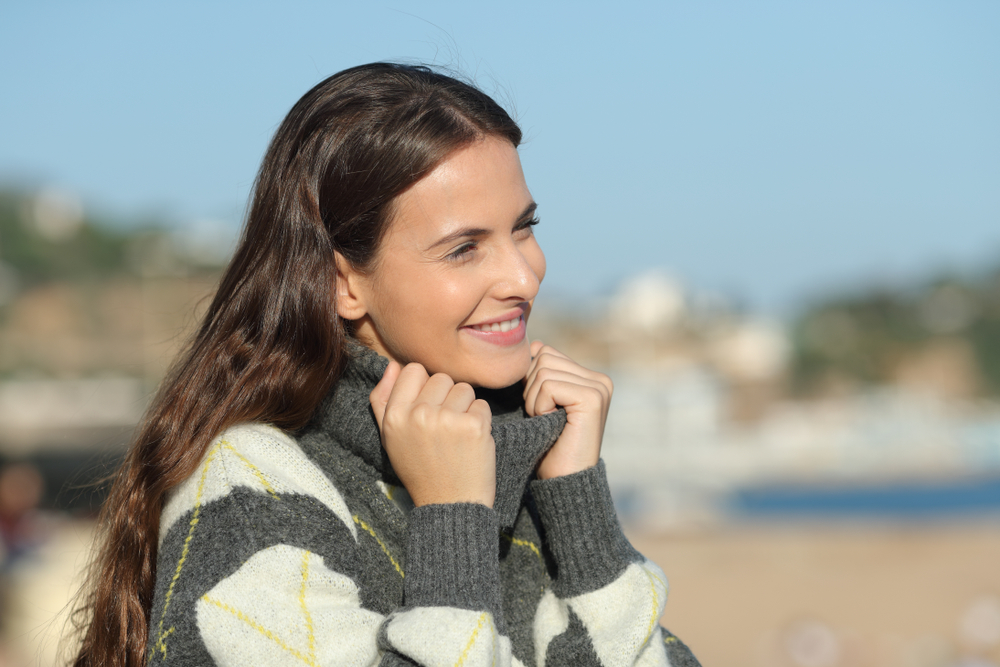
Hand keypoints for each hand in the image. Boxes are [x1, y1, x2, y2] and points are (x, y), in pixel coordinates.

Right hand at [370, 361, 495, 506]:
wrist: (449, 505)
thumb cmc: (420, 469)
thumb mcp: (391, 438)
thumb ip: (383, 400)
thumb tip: (392, 365)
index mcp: (394, 415)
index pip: (414, 370)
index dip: (425, 387)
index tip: (428, 409)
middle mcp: (418, 414)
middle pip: (441, 378)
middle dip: (447, 398)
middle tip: (444, 428)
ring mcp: (447, 419)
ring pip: (464, 389)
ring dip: (465, 408)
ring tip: (457, 435)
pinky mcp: (474, 426)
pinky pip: (481, 405)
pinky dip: (480, 420)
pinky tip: (470, 441)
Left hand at [523, 341, 612, 479]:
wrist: (562, 481)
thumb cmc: (547, 445)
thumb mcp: (541, 402)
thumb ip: (541, 372)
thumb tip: (535, 345)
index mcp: (589, 377)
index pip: (545, 352)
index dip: (531, 381)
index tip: (542, 410)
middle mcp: (600, 379)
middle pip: (542, 357)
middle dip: (531, 389)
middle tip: (544, 417)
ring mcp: (599, 387)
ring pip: (542, 369)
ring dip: (534, 400)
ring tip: (548, 421)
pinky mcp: (592, 398)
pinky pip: (547, 384)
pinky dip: (539, 405)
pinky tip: (551, 423)